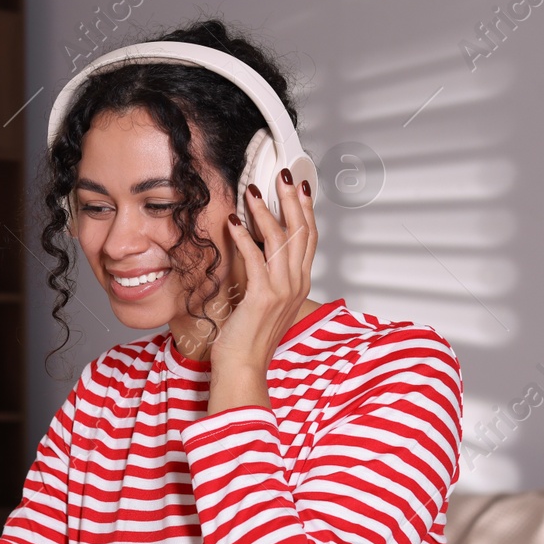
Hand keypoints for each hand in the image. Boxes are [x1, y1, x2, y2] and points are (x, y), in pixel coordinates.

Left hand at [213, 167, 316, 371]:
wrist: (244, 367)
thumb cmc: (248, 337)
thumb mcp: (265, 301)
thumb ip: (266, 275)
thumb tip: (256, 249)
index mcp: (299, 283)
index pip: (309, 238)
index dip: (305, 209)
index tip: (300, 187)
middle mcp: (296, 284)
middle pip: (301, 231)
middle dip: (292, 199)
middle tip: (283, 175)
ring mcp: (282, 290)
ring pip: (280, 239)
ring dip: (265, 211)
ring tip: (253, 191)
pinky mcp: (263, 296)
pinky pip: (255, 257)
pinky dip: (244, 236)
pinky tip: (234, 222)